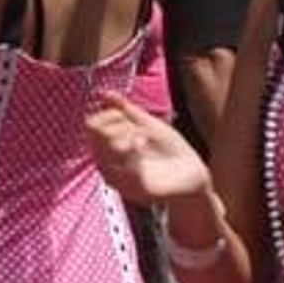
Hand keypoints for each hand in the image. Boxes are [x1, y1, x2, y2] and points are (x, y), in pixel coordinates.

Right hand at [86, 91, 210, 207]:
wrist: (192, 173)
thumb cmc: (170, 149)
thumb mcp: (147, 124)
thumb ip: (125, 110)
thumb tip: (104, 92)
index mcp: (109, 148)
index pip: (91, 125)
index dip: (108, 115)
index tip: (126, 115)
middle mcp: (107, 164)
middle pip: (96, 136)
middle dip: (120, 126)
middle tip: (141, 132)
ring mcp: (118, 179)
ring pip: (106, 151)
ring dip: (128, 138)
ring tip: (145, 141)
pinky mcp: (131, 190)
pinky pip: (122, 167)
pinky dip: (133, 154)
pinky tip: (144, 153)